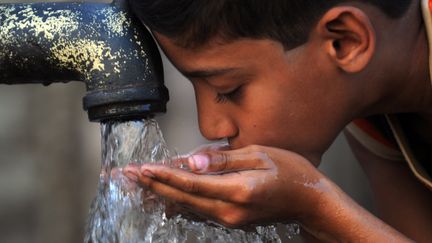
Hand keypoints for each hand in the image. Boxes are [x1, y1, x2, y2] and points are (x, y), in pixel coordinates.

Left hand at [123, 145, 330, 227]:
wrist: (310, 202)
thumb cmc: (291, 173)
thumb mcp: (260, 154)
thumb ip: (223, 159)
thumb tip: (193, 161)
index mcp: (238, 190)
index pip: (191, 183)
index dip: (164, 176)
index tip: (142, 169)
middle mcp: (230, 210)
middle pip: (182, 198)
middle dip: (153, 186)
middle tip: (127, 177)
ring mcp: (230, 219)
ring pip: (186, 207)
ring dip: (160, 196)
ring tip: (137, 187)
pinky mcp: (231, 220)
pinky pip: (197, 212)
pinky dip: (177, 204)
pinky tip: (163, 200)